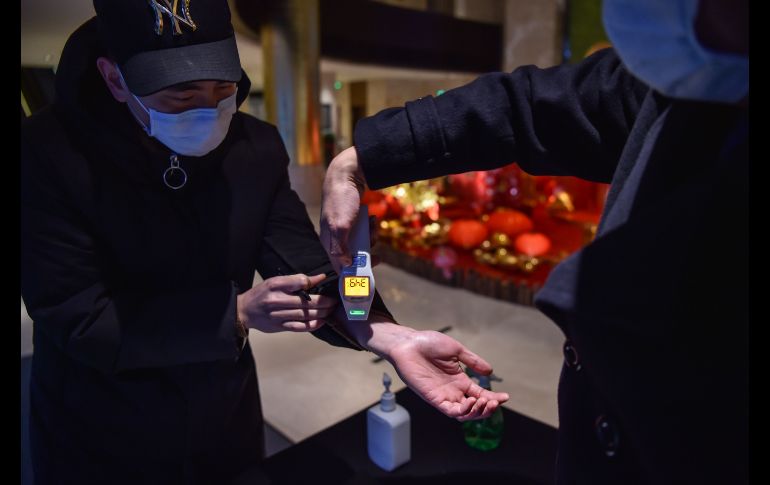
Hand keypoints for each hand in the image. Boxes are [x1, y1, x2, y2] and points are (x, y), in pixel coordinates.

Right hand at [237, 273, 336, 332]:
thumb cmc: (262, 294)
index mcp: (275, 285)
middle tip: (334, 301)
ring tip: (331, 310)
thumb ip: (296, 280)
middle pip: (305, 302)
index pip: (299, 282)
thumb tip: (320, 278)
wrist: (244, 311)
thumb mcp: (275, 282)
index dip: (313, 282)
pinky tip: (322, 321)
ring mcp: (278, 316)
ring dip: (322, 313)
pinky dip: (313, 325)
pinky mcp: (280, 327)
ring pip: (305, 315)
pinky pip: (299, 327)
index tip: (324, 281)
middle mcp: (276, 301)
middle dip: (324, 302)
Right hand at [320, 146, 365, 271]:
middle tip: (377, 256)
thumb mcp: (340, 226)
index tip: (366, 275)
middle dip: (366, 254)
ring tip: (374, 227)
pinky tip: (373, 219)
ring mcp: (344, 227)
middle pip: (352, 255)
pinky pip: (364, 230)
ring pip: (361, 243)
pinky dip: (370, 227)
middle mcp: (334, 236)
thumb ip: (340, 248)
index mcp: (328, 241)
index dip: (351, 272)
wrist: (347, 174)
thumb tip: (344, 265)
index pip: (338, 265)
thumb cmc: (341, 200)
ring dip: (370, 238)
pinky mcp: (352, 219)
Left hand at [388, 330, 508, 420]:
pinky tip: (470, 402)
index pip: (480, 394)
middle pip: (474, 408)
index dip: (494, 398)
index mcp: (460, 380)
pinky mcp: (433, 398)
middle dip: (488, 408)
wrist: (408, 343)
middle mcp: (453, 391)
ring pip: (464, 414)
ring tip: (485, 403)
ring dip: (477, 412)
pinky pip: (450, 411)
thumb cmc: (428, 343)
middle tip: (496, 402)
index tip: (506, 397)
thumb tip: (490, 372)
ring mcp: (443, 396)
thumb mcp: (456, 350)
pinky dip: (462, 411)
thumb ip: (473, 362)